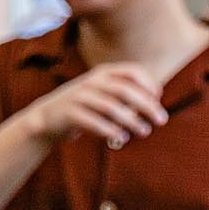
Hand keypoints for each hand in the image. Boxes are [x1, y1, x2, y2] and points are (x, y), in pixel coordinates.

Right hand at [30, 63, 167, 149]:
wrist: (47, 117)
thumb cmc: (86, 107)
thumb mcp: (104, 94)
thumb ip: (126, 95)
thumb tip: (156, 105)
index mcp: (103, 73)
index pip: (132, 71)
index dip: (149, 83)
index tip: (158, 98)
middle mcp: (91, 82)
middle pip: (125, 90)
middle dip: (147, 105)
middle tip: (161, 120)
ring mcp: (78, 96)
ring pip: (110, 107)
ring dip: (131, 120)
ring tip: (145, 132)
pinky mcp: (68, 113)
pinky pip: (93, 121)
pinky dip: (110, 130)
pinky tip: (122, 138)